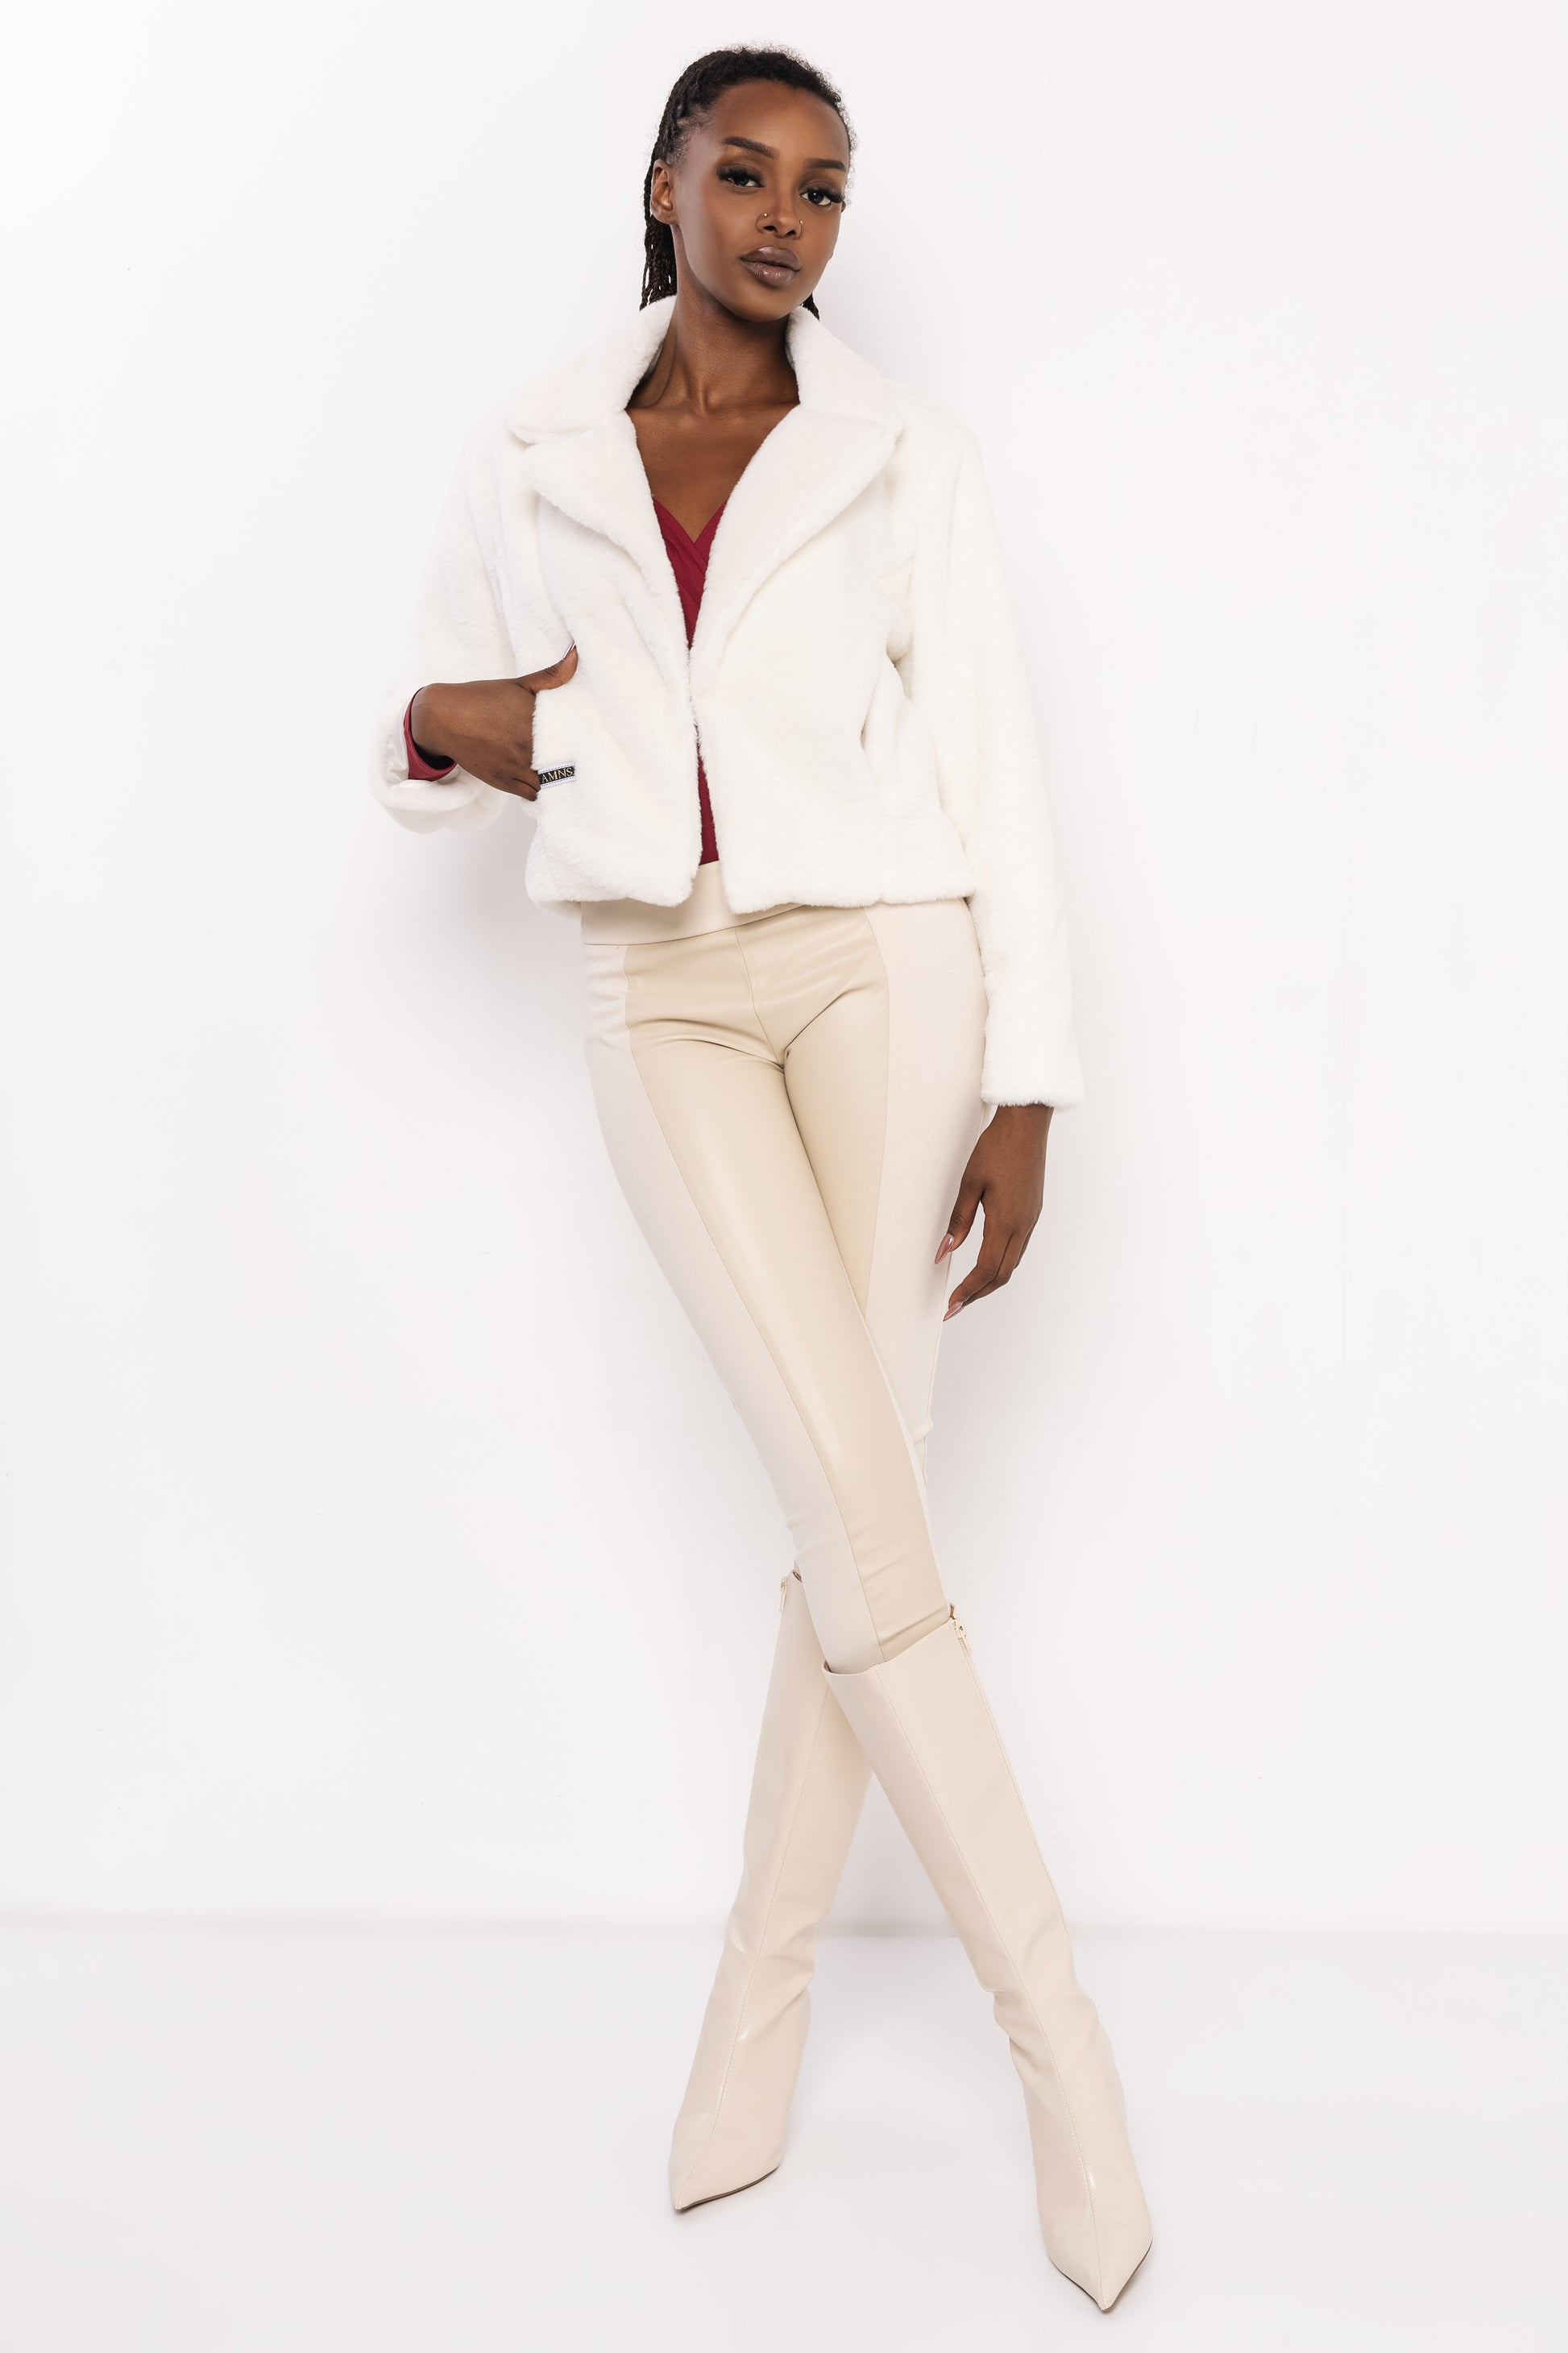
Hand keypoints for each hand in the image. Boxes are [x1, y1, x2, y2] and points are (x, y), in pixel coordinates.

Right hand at [408, 648, 578, 798]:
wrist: (444, 718)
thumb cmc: (482, 698)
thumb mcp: (518, 684)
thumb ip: (551, 675)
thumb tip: (576, 655)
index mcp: (534, 722)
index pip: (572, 740)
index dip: (584, 744)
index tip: (590, 742)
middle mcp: (527, 748)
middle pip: (564, 765)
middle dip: (573, 764)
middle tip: (585, 761)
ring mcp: (516, 768)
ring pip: (549, 784)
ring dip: (558, 782)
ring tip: (567, 775)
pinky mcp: (505, 782)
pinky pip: (532, 795)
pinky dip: (540, 792)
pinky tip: (545, 783)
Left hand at [936, 1104, 1052, 1317]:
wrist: (1026, 1124)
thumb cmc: (997, 1148)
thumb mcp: (969, 1183)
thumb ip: (958, 1221)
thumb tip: (944, 1251)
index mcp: (1006, 1221)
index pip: (985, 1269)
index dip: (967, 1291)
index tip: (950, 1305)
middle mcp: (1022, 1226)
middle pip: (1001, 1275)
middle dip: (978, 1294)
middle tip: (956, 1306)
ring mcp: (1030, 1220)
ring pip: (1012, 1264)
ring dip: (990, 1281)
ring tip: (969, 1291)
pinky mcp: (1032, 1212)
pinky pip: (1018, 1249)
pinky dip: (1001, 1264)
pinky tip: (987, 1264)